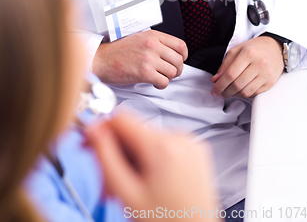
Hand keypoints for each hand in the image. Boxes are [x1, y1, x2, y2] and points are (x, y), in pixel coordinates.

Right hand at [85, 113, 217, 220]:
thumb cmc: (168, 221)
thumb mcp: (127, 194)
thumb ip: (106, 158)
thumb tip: (93, 129)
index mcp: (162, 146)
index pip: (121, 118)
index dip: (101, 130)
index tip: (90, 145)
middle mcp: (179, 137)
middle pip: (134, 132)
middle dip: (116, 155)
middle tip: (108, 184)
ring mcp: (190, 142)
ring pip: (147, 139)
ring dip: (133, 159)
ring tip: (131, 188)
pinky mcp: (195, 149)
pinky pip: (164, 145)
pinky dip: (151, 159)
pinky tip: (149, 182)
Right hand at [92, 31, 187, 88]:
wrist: (101, 59)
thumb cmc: (117, 51)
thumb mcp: (139, 38)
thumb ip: (155, 42)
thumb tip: (171, 53)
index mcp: (153, 36)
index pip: (180, 45)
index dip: (184, 55)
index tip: (180, 60)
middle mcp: (153, 45)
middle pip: (179, 60)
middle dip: (177, 70)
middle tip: (170, 73)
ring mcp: (149, 59)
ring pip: (172, 72)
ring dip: (168, 78)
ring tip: (160, 77)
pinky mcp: (144, 73)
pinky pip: (164, 82)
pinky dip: (161, 85)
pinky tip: (154, 83)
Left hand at [210, 37, 283, 98]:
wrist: (275, 48)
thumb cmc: (255, 48)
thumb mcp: (237, 50)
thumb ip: (224, 65)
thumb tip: (215, 80)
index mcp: (248, 54)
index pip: (230, 74)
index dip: (220, 85)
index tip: (214, 90)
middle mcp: (259, 64)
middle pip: (237, 85)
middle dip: (225, 92)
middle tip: (219, 93)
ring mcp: (266, 74)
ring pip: (246, 92)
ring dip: (234, 95)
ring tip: (228, 92)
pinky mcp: (270, 83)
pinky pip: (254, 94)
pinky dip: (244, 94)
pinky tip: (239, 91)